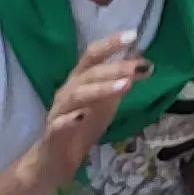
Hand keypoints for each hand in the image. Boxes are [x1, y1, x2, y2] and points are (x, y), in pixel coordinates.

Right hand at [24, 33, 144, 182]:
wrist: (55, 159)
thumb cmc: (83, 124)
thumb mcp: (107, 101)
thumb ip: (120, 81)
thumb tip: (141, 60)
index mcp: (80, 80)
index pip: (92, 55)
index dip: (110, 44)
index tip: (133, 35)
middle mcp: (68, 91)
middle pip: (89, 74)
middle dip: (115, 68)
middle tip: (141, 66)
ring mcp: (59, 111)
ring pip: (76, 95)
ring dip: (100, 89)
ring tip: (124, 86)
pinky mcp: (52, 134)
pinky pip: (58, 124)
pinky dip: (69, 119)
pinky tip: (83, 116)